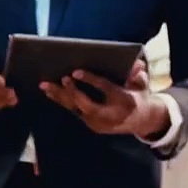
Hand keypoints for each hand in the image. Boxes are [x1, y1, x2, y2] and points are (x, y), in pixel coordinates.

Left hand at [40, 59, 168, 136]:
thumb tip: (137, 64)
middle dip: (72, 92)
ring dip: (59, 96)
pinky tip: (49, 91)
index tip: (75, 71)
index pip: (105, 89)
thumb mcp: (142, 85)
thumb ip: (139, 74)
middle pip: (86, 104)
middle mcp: (108, 115)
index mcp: (123, 101)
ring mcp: (97, 122)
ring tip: (44, 85)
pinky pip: (73, 110)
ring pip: (75, 108)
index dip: (90, 80)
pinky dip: (61, 100)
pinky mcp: (89, 123)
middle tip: (62, 78)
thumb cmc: (138, 96)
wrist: (139, 122)